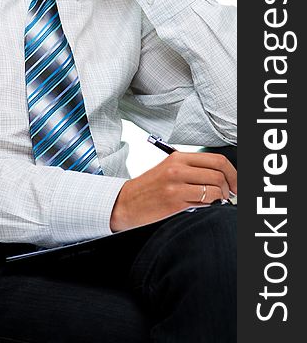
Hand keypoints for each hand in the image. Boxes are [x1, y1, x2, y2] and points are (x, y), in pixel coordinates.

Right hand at [110, 152, 236, 231]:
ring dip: (221, 199)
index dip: (233, 173)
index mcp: (178, 157)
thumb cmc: (149, 188)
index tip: (236, 183)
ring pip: (215, 190)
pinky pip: (205, 203)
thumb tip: (222, 177)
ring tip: (216, 202)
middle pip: (219, 174)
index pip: (217, 159)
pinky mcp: (175, 202)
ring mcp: (176, 186)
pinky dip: (211, 206)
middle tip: (230, 195)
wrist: (126, 202)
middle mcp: (177, 169)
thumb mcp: (169, 170)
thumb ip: (192, 170)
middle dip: (231, 188)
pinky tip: (205, 206)